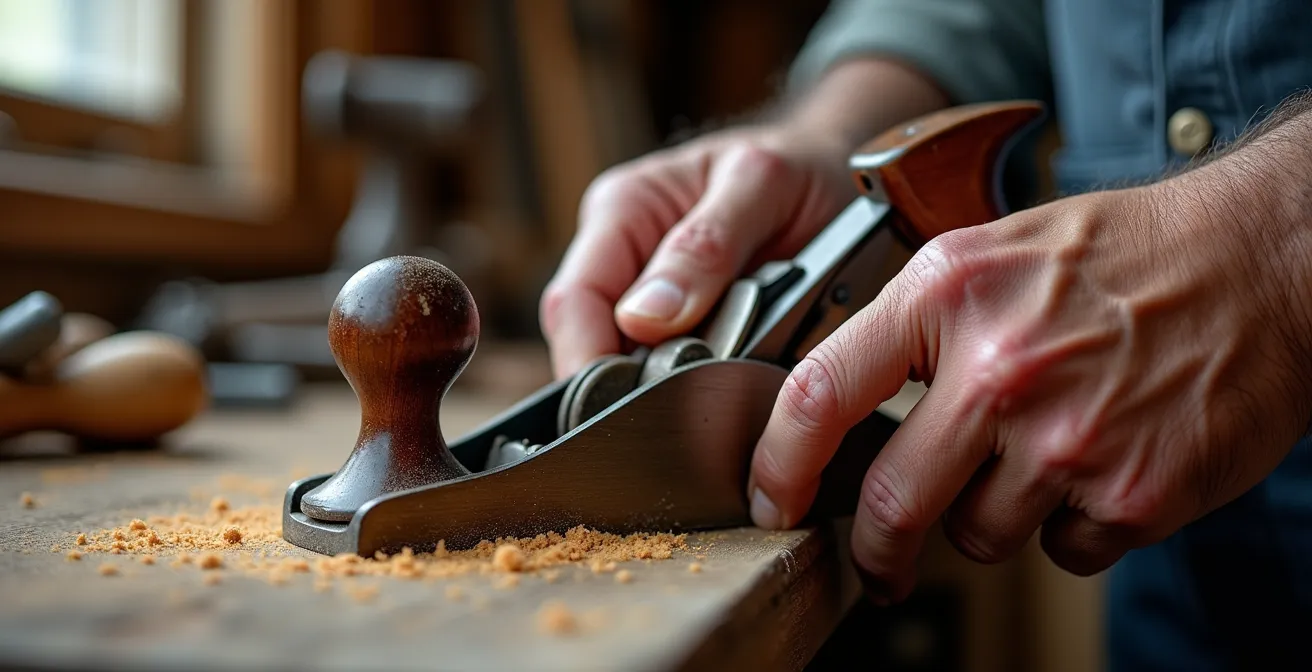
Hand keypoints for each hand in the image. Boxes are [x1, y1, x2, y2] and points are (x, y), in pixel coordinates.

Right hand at [537, 59, 949, 378]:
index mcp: (622, 210)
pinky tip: (726, 391)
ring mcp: (649, 296)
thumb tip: (642, 317)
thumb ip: (706, 244)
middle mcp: (622, 255)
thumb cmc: (801, 167)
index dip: (588, 364)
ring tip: (718, 395)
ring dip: (668, 390)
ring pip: (628, 368)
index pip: (573, 303)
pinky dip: (697, 389)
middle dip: (629, 385)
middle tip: (687, 409)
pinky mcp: (684, 329)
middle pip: (590, 345)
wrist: (840, 177)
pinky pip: (671, 373)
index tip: (630, 408)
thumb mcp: (763, 184)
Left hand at [747, 170, 1311, 602]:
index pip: (820, 393)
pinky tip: (1102, 463)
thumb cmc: (1125, 254)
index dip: (778, 463)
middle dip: (877, 550)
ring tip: (1045, 452)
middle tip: (880, 561)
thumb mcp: (992, 252)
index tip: (772, 498)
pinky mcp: (1133, 493)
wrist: (1262, 260)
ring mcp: (1068, 438)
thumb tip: (845, 403)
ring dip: (996, 517)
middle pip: (895, 503)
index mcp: (948, 295)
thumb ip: (916, 323)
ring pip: (981, 536)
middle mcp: (1000, 369)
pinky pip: (1064, 549)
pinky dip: (1074, 524)